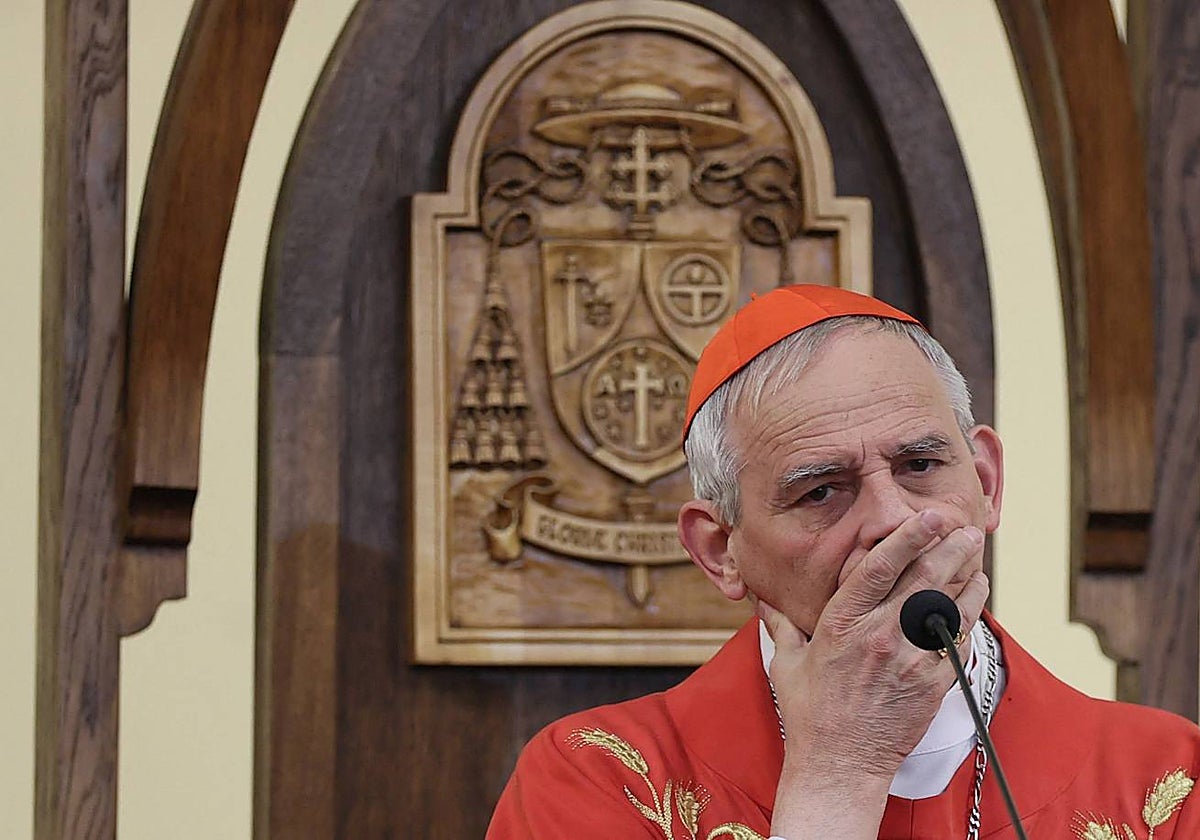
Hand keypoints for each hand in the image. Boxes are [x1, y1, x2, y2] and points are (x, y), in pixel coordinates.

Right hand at [763, 509, 988, 837]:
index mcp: (840, 624)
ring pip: (947, 604)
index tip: (927, 517)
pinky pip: (957, 638)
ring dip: (966, 574)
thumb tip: (764, 600)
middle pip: (923, 579)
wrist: (839, 765)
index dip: (907, 537)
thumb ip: (781, 625)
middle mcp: (877, 635)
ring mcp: (908, 659)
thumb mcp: (785, 663)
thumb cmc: (810, 715)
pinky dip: (969, 611)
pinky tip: (975, 594)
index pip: (879, 568)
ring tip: (974, 552)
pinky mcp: (931, 682)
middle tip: (964, 527)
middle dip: (949, 547)